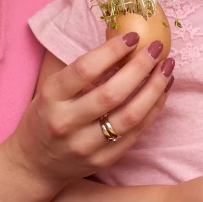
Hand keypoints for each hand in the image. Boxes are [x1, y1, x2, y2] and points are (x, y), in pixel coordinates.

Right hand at [6, 33, 174, 186]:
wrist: (35, 165)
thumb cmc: (46, 116)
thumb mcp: (52, 89)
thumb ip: (83, 71)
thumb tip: (122, 39)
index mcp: (51, 98)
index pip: (84, 70)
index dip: (112, 50)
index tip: (133, 36)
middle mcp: (66, 123)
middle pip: (112, 94)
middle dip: (140, 67)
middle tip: (157, 48)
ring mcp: (85, 145)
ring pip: (130, 116)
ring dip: (154, 89)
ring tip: (167, 68)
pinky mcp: (103, 160)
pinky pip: (136, 133)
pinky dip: (154, 109)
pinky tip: (163, 91)